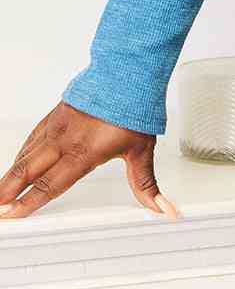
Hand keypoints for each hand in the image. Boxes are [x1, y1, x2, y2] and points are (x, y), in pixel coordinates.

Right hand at [0, 102, 181, 220]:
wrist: (126, 72)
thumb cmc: (134, 109)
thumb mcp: (142, 150)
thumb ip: (146, 183)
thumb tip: (164, 209)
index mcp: (83, 153)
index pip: (49, 185)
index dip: (27, 203)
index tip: (10, 215)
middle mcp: (64, 141)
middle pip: (28, 172)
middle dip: (7, 193)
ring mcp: (57, 127)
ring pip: (26, 155)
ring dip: (9, 176)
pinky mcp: (55, 116)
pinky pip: (32, 139)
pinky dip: (21, 155)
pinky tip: (16, 164)